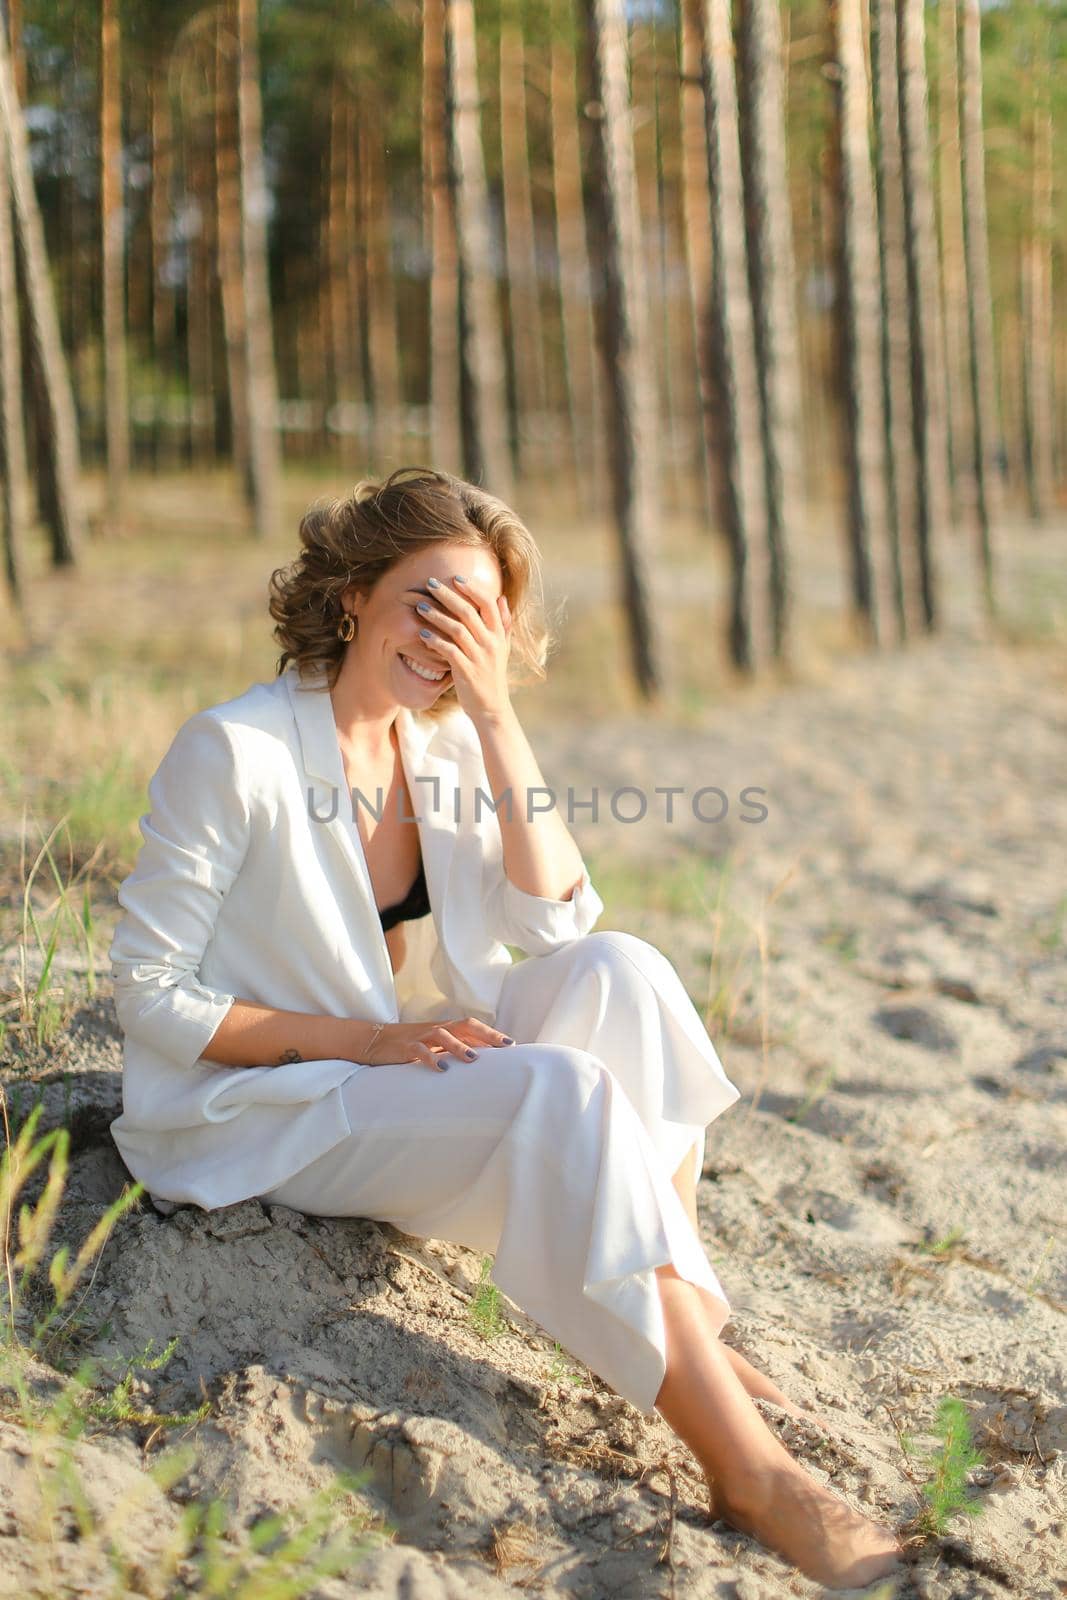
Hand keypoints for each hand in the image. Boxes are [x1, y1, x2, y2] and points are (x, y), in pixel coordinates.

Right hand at [365, 1017, 515, 1071]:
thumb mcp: (434, 1046)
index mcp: (446, 1029)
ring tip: (474, 1059)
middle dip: (485, 1034)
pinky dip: (431, 1059)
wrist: (375, 1040)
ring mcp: (421, 1036)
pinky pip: (420, 1050)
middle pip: (465, 1025)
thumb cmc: (410, 1046)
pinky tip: (441, 1069)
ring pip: (443, 1035)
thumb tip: (480, 1060)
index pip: (473, 1027)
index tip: (512, 1044)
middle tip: (504, 1046)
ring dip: (459, 1046)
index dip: (492, 1034)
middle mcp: (437, 1029)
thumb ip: (454, 1049)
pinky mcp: (406, 1047)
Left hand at [405, 575, 512, 722]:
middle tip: (430, 583)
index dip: (472, 589)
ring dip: (436, 616)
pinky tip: (421, 634)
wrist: (491, 708)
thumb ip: (503, 623)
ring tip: (420, 606)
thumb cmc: (492, 675)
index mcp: (499, 635)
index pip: (488, 603)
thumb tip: (502, 598)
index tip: (455, 578)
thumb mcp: (502, 648)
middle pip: (469, 612)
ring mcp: (479, 658)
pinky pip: (449, 651)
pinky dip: (435, 641)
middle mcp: (491, 643)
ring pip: (457, 629)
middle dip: (448, 595)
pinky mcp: (467, 672)